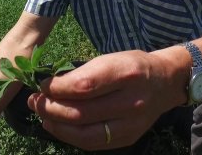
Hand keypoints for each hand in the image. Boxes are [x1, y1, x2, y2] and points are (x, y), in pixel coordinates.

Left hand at [27, 50, 182, 150]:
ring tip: (42, 115)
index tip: (42, 85)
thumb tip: (50, 85)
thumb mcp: (111, 58)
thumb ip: (84, 73)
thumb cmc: (133, 65)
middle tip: (34, 100)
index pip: (84, 86)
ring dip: (57, 125)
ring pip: (85, 133)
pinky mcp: (129, 137)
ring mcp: (132, 124)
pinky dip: (71, 136)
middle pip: (81, 112)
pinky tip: (58, 126)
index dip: (57, 88)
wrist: (167, 81)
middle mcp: (131, 101)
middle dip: (51, 107)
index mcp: (126, 73)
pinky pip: (93, 143)